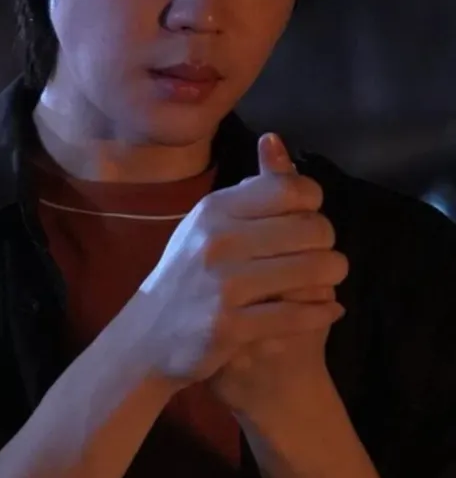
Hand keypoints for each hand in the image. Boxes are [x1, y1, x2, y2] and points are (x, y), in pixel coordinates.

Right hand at [124, 133, 346, 388]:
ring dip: (331, 277)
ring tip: (325, 282)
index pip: (291, 189)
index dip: (312, 205)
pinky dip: (323, 311)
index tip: (305, 222)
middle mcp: (216, 240)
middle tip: (320, 257)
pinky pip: (300, 313)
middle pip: (313, 228)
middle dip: (327, 244)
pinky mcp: (230, 325)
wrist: (146, 337)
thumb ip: (250, 189)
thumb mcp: (210, 224)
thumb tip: (274, 140)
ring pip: (314, 269)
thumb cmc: (188, 276)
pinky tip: (326, 309)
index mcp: (214, 210)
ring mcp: (222, 284)